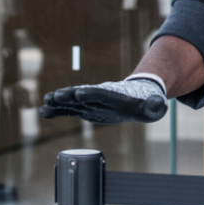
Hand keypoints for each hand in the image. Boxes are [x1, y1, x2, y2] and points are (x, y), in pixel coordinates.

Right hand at [39, 76, 167, 124]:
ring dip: (60, 102)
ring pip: (73, 102)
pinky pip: (69, 109)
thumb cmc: (145, 102)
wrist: (136, 97)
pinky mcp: (86, 108)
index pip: (103, 94)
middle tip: (56, 96)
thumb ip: (155, 105)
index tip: (80, 93)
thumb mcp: (154, 105)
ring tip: (45, 103)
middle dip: (70, 95)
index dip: (92, 93)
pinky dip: (57, 110)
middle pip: (83, 95)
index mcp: (115, 95)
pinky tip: (44, 110)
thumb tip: (159, 105)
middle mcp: (100, 97)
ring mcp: (91, 102)